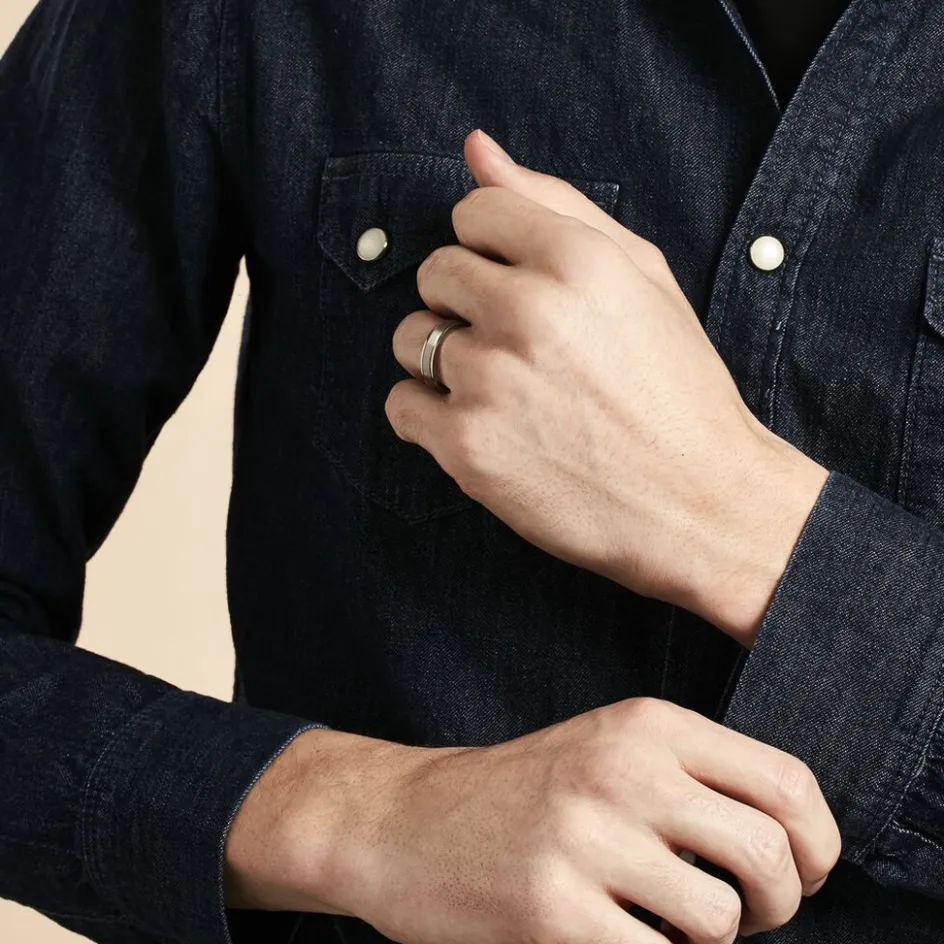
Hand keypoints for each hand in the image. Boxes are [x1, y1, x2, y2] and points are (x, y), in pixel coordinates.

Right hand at [224, 699, 840, 942]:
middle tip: (743, 915)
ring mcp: (585, 841)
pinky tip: (620, 936)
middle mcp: (621, 770)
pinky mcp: (553, 912)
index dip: (819, 845)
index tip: (803, 875)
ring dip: (712, 941)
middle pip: (768, 856)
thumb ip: (694, 778)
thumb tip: (795, 844)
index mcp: (646, 724)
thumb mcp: (609, 749)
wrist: (406, 822)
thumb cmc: (522, 793)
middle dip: (777, 905)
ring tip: (670, 926)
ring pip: (721, 921)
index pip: (786, 783)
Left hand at [386, 130, 828, 646]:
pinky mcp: (468, 446)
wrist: (699, 503)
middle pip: (433, 272)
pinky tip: (480, 427)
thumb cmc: (675, 387)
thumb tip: (476, 149)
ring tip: (501, 391)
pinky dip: (428, 416)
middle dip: (462, 301)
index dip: (489, 248)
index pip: (473, 212)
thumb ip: (557, 204)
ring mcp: (491, 380)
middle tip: (515, 344)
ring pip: (411, 339)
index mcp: (575, 258)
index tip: (515, 283)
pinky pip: (401, 405)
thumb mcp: (641, 276)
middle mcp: (527, 310)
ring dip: (442, 358)